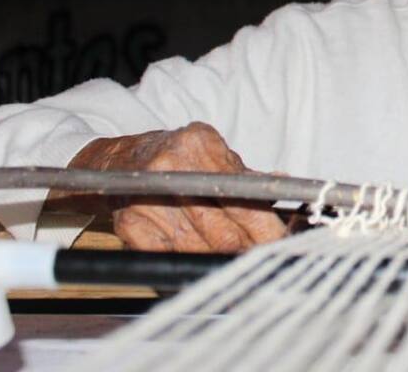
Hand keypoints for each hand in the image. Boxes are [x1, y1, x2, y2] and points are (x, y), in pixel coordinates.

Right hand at [66, 122, 286, 251]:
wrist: (121, 161)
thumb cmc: (178, 160)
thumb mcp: (214, 156)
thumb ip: (248, 177)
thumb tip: (286, 190)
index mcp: (200, 144)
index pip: (242, 194)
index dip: (264, 226)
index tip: (279, 243)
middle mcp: (172, 166)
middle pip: (221, 226)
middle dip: (246, 248)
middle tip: (262, 259)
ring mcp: (147, 195)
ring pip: (196, 245)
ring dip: (219, 259)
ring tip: (235, 263)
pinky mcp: (128, 222)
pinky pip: (167, 255)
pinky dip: (186, 263)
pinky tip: (199, 263)